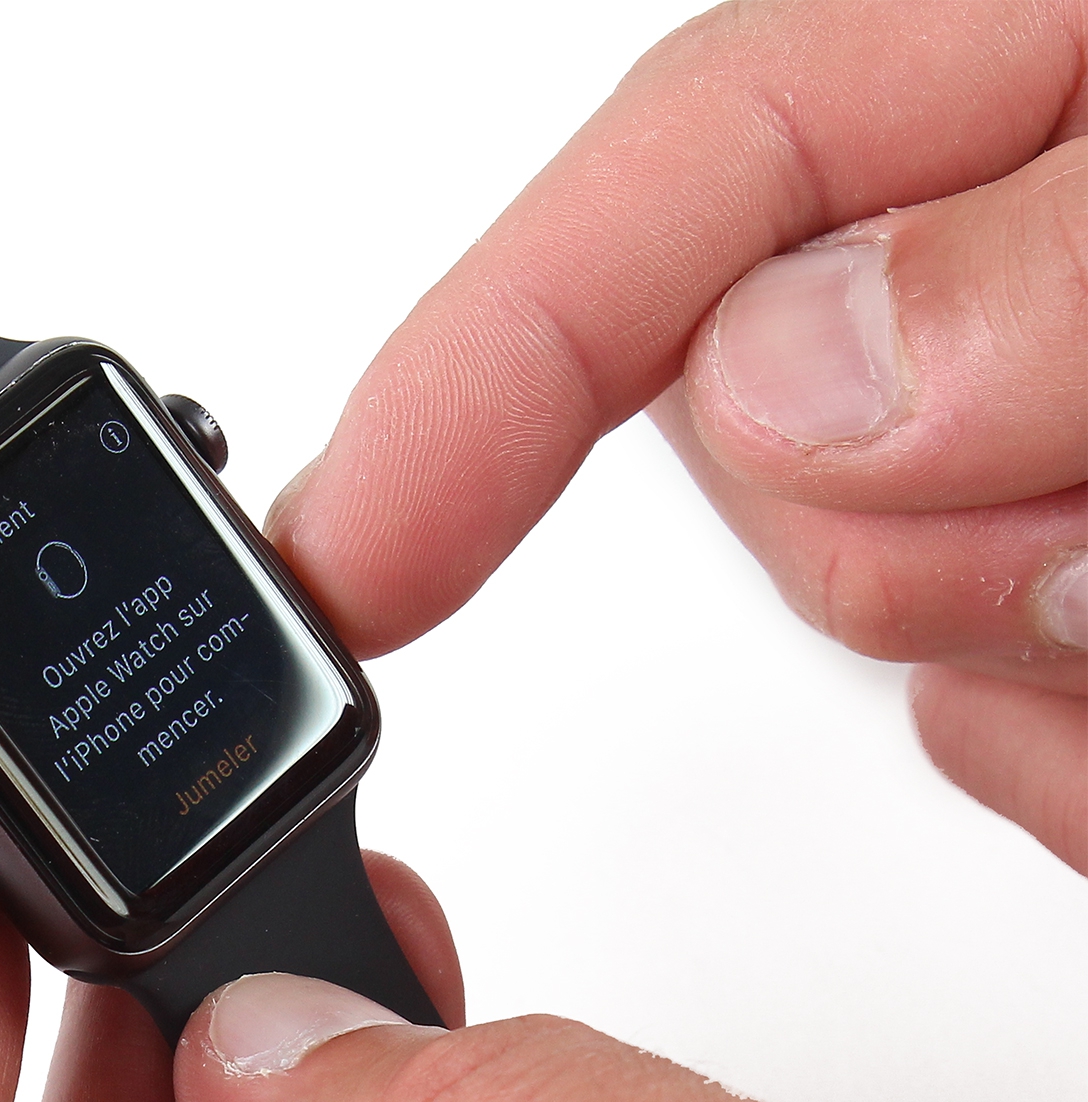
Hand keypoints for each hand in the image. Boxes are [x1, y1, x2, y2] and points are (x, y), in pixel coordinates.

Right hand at [266, 0, 1086, 872]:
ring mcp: (1031, 441)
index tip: (354, 556)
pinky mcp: (1071, 584)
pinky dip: (1073, 761)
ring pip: (878, 608)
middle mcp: (1004, 263)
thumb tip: (788, 379)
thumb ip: (1057, 271)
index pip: (678, 174)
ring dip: (1023, 662)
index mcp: (1034, 71)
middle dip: (901, 545)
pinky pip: (997, 727)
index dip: (482, 358)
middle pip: (761, 426)